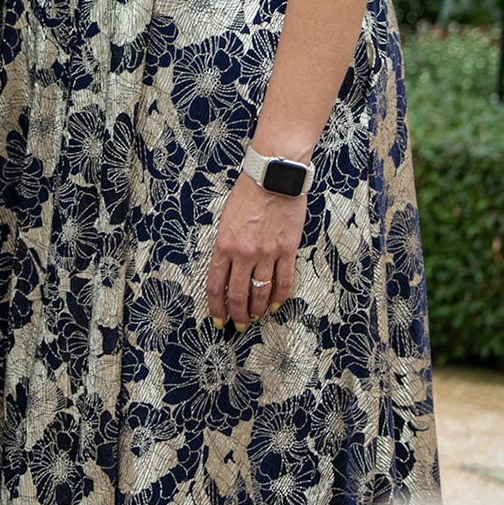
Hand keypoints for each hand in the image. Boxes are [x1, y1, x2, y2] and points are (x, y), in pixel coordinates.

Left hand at [207, 172, 308, 325]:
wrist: (272, 178)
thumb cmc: (247, 195)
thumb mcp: (225, 220)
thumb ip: (225, 247)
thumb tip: (225, 271)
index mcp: (223, 244)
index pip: (215, 285)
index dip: (216, 307)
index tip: (218, 320)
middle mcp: (244, 253)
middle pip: (238, 295)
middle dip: (237, 315)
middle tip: (238, 326)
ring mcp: (267, 253)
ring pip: (261, 293)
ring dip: (258, 310)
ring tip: (256, 318)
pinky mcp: (287, 250)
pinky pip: (284, 281)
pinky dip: (279, 297)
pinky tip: (275, 305)